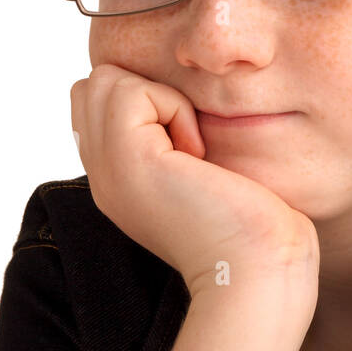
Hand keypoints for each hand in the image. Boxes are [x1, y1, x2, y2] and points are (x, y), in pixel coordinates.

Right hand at [70, 64, 319, 300]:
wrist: (258, 270)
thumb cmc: (253, 224)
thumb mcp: (205, 171)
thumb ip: (176, 139)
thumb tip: (174, 99)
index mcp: (120, 180)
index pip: (97, 104)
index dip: (144, 100)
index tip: (188, 146)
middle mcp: (104, 178)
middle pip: (93, 86)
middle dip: (144, 90)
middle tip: (187, 142)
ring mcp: (109, 172)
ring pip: (106, 80)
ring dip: (160, 98)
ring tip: (192, 149)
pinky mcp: (128, 162)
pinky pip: (131, 92)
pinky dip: (173, 106)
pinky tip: (197, 154)